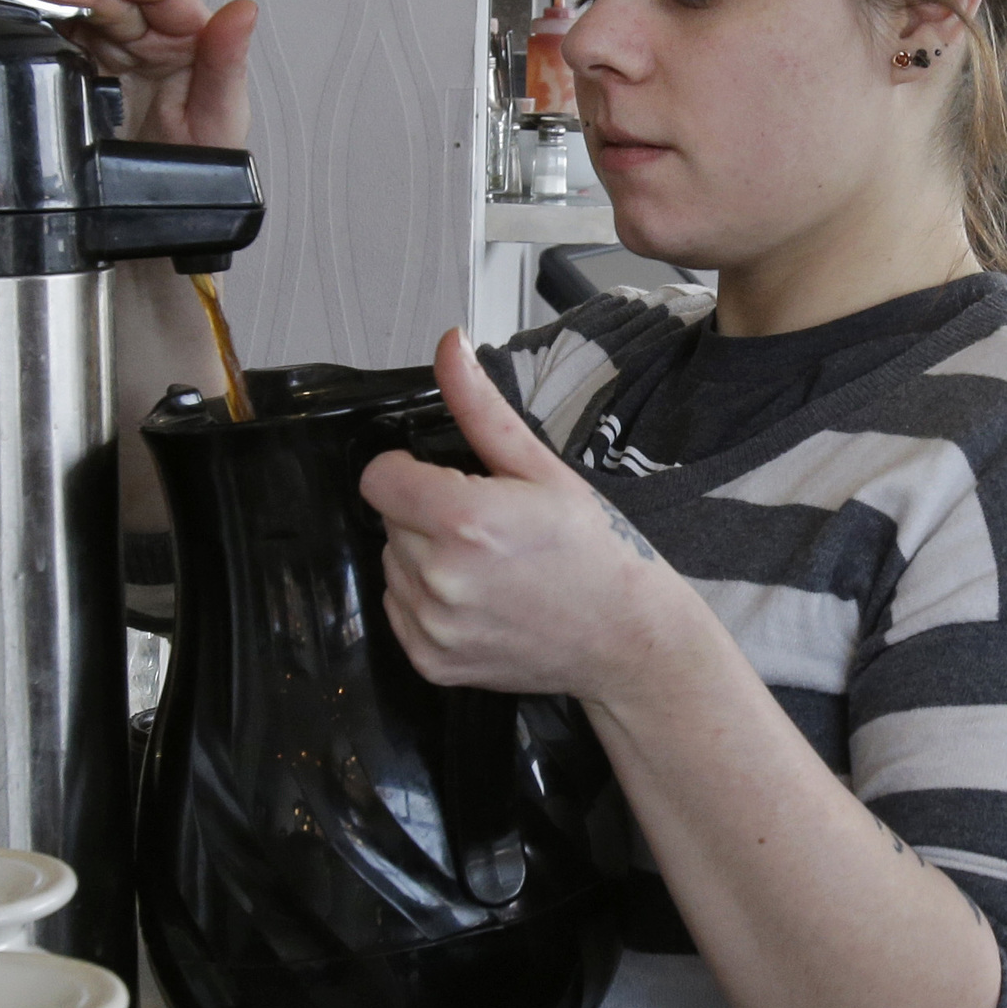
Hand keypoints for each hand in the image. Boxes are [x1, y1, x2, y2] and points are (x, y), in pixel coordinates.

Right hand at [5, 0, 253, 149]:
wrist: (166, 208)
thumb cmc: (203, 159)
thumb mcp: (221, 117)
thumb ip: (226, 61)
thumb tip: (242, 11)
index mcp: (190, 36)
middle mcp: (152, 35)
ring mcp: (115, 48)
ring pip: (82, 2)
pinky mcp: (85, 65)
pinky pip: (62, 29)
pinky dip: (39, 9)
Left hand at [358, 329, 692, 701]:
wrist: (627, 639)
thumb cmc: (598, 553)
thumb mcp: (542, 469)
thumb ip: (480, 407)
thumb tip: (448, 346)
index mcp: (465, 521)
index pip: (379, 478)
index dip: (409, 471)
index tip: (446, 480)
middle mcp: (441, 578)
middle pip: (389, 520)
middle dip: (426, 514)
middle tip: (489, 529)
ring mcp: (434, 625)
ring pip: (392, 566)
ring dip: (425, 558)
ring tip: (489, 566)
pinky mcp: (432, 661)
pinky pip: (398, 612)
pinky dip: (427, 602)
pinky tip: (481, 599)